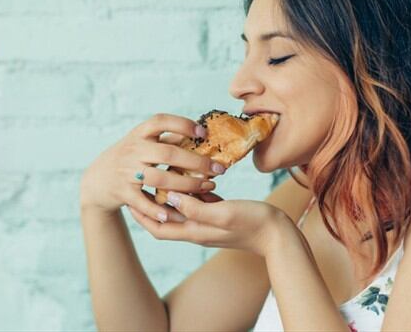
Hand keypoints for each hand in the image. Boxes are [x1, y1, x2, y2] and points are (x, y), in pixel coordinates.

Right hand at [79, 113, 224, 221]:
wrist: (97, 179)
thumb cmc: (130, 157)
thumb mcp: (143, 142)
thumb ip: (168, 137)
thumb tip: (201, 132)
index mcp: (139, 134)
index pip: (160, 121)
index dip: (182, 124)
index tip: (203, 132)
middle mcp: (133, 150)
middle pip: (167, 154)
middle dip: (196, 162)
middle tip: (218, 168)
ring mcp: (126, 172)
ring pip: (160, 179)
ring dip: (187, 185)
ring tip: (207, 188)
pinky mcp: (123, 193)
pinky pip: (143, 202)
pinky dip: (159, 209)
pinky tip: (177, 213)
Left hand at [127, 192, 288, 256]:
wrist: (280, 235)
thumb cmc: (254, 223)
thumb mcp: (223, 213)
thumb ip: (196, 207)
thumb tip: (170, 198)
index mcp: (195, 231)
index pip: (158, 227)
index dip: (141, 215)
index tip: (130, 196)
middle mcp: (199, 229)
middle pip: (166, 219)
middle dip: (152, 203)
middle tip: (142, 183)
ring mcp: (210, 223)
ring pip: (183, 209)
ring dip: (172, 195)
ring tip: (163, 175)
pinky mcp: (221, 215)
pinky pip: (200, 203)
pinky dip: (192, 191)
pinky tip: (193, 176)